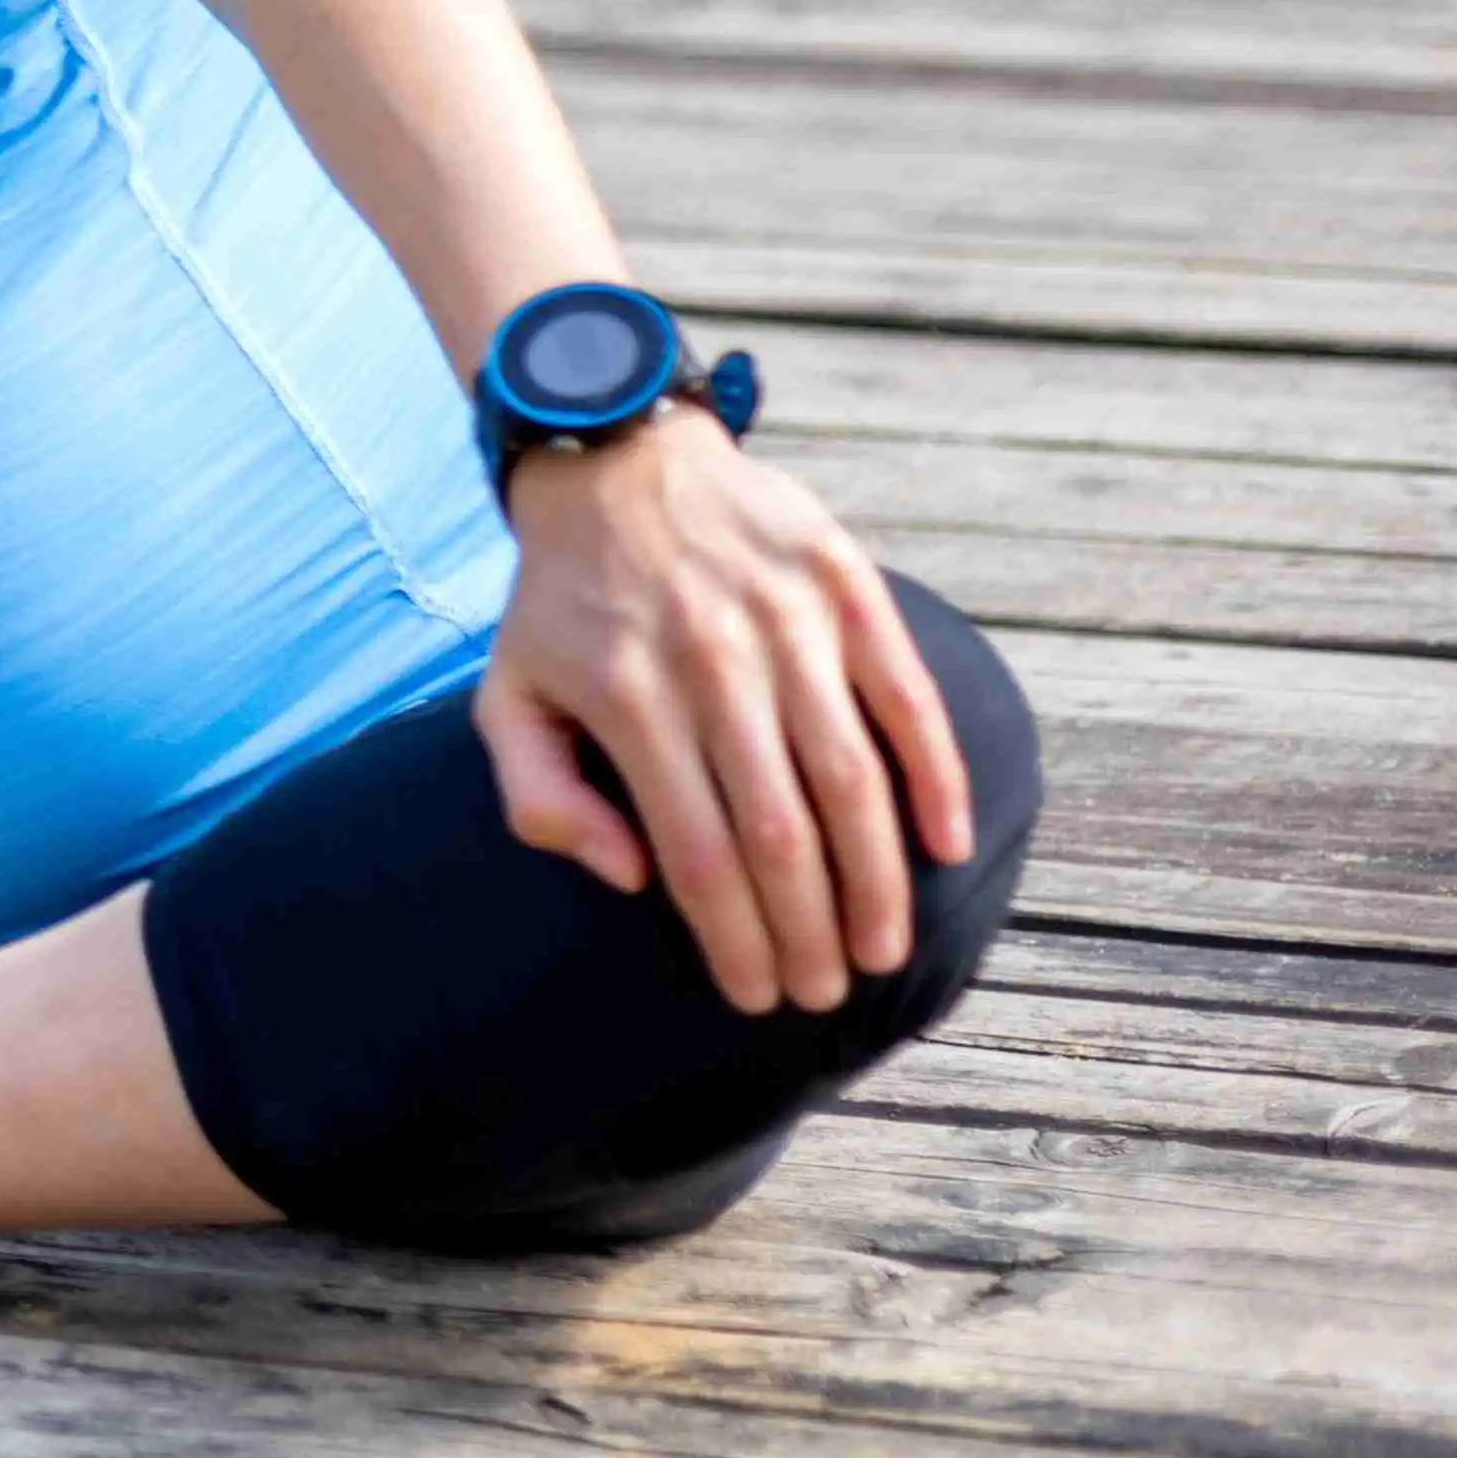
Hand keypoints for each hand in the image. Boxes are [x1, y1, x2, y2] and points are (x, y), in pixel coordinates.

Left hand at [474, 405, 978, 1014]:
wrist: (616, 458)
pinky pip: (904, 697)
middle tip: (828, 994)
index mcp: (628, 700)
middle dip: (810, 930)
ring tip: (883, 949)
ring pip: (850, 778)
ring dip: (877, 877)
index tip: (757, 998)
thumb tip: (629, 878)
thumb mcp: (507, 694)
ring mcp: (785, 623)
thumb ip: (543, 796)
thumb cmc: (561, 603)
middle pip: (779, 831)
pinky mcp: (844, 585)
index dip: (734, 938)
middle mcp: (711, 665)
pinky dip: (936, 775)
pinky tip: (948, 844)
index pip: (696, 854)